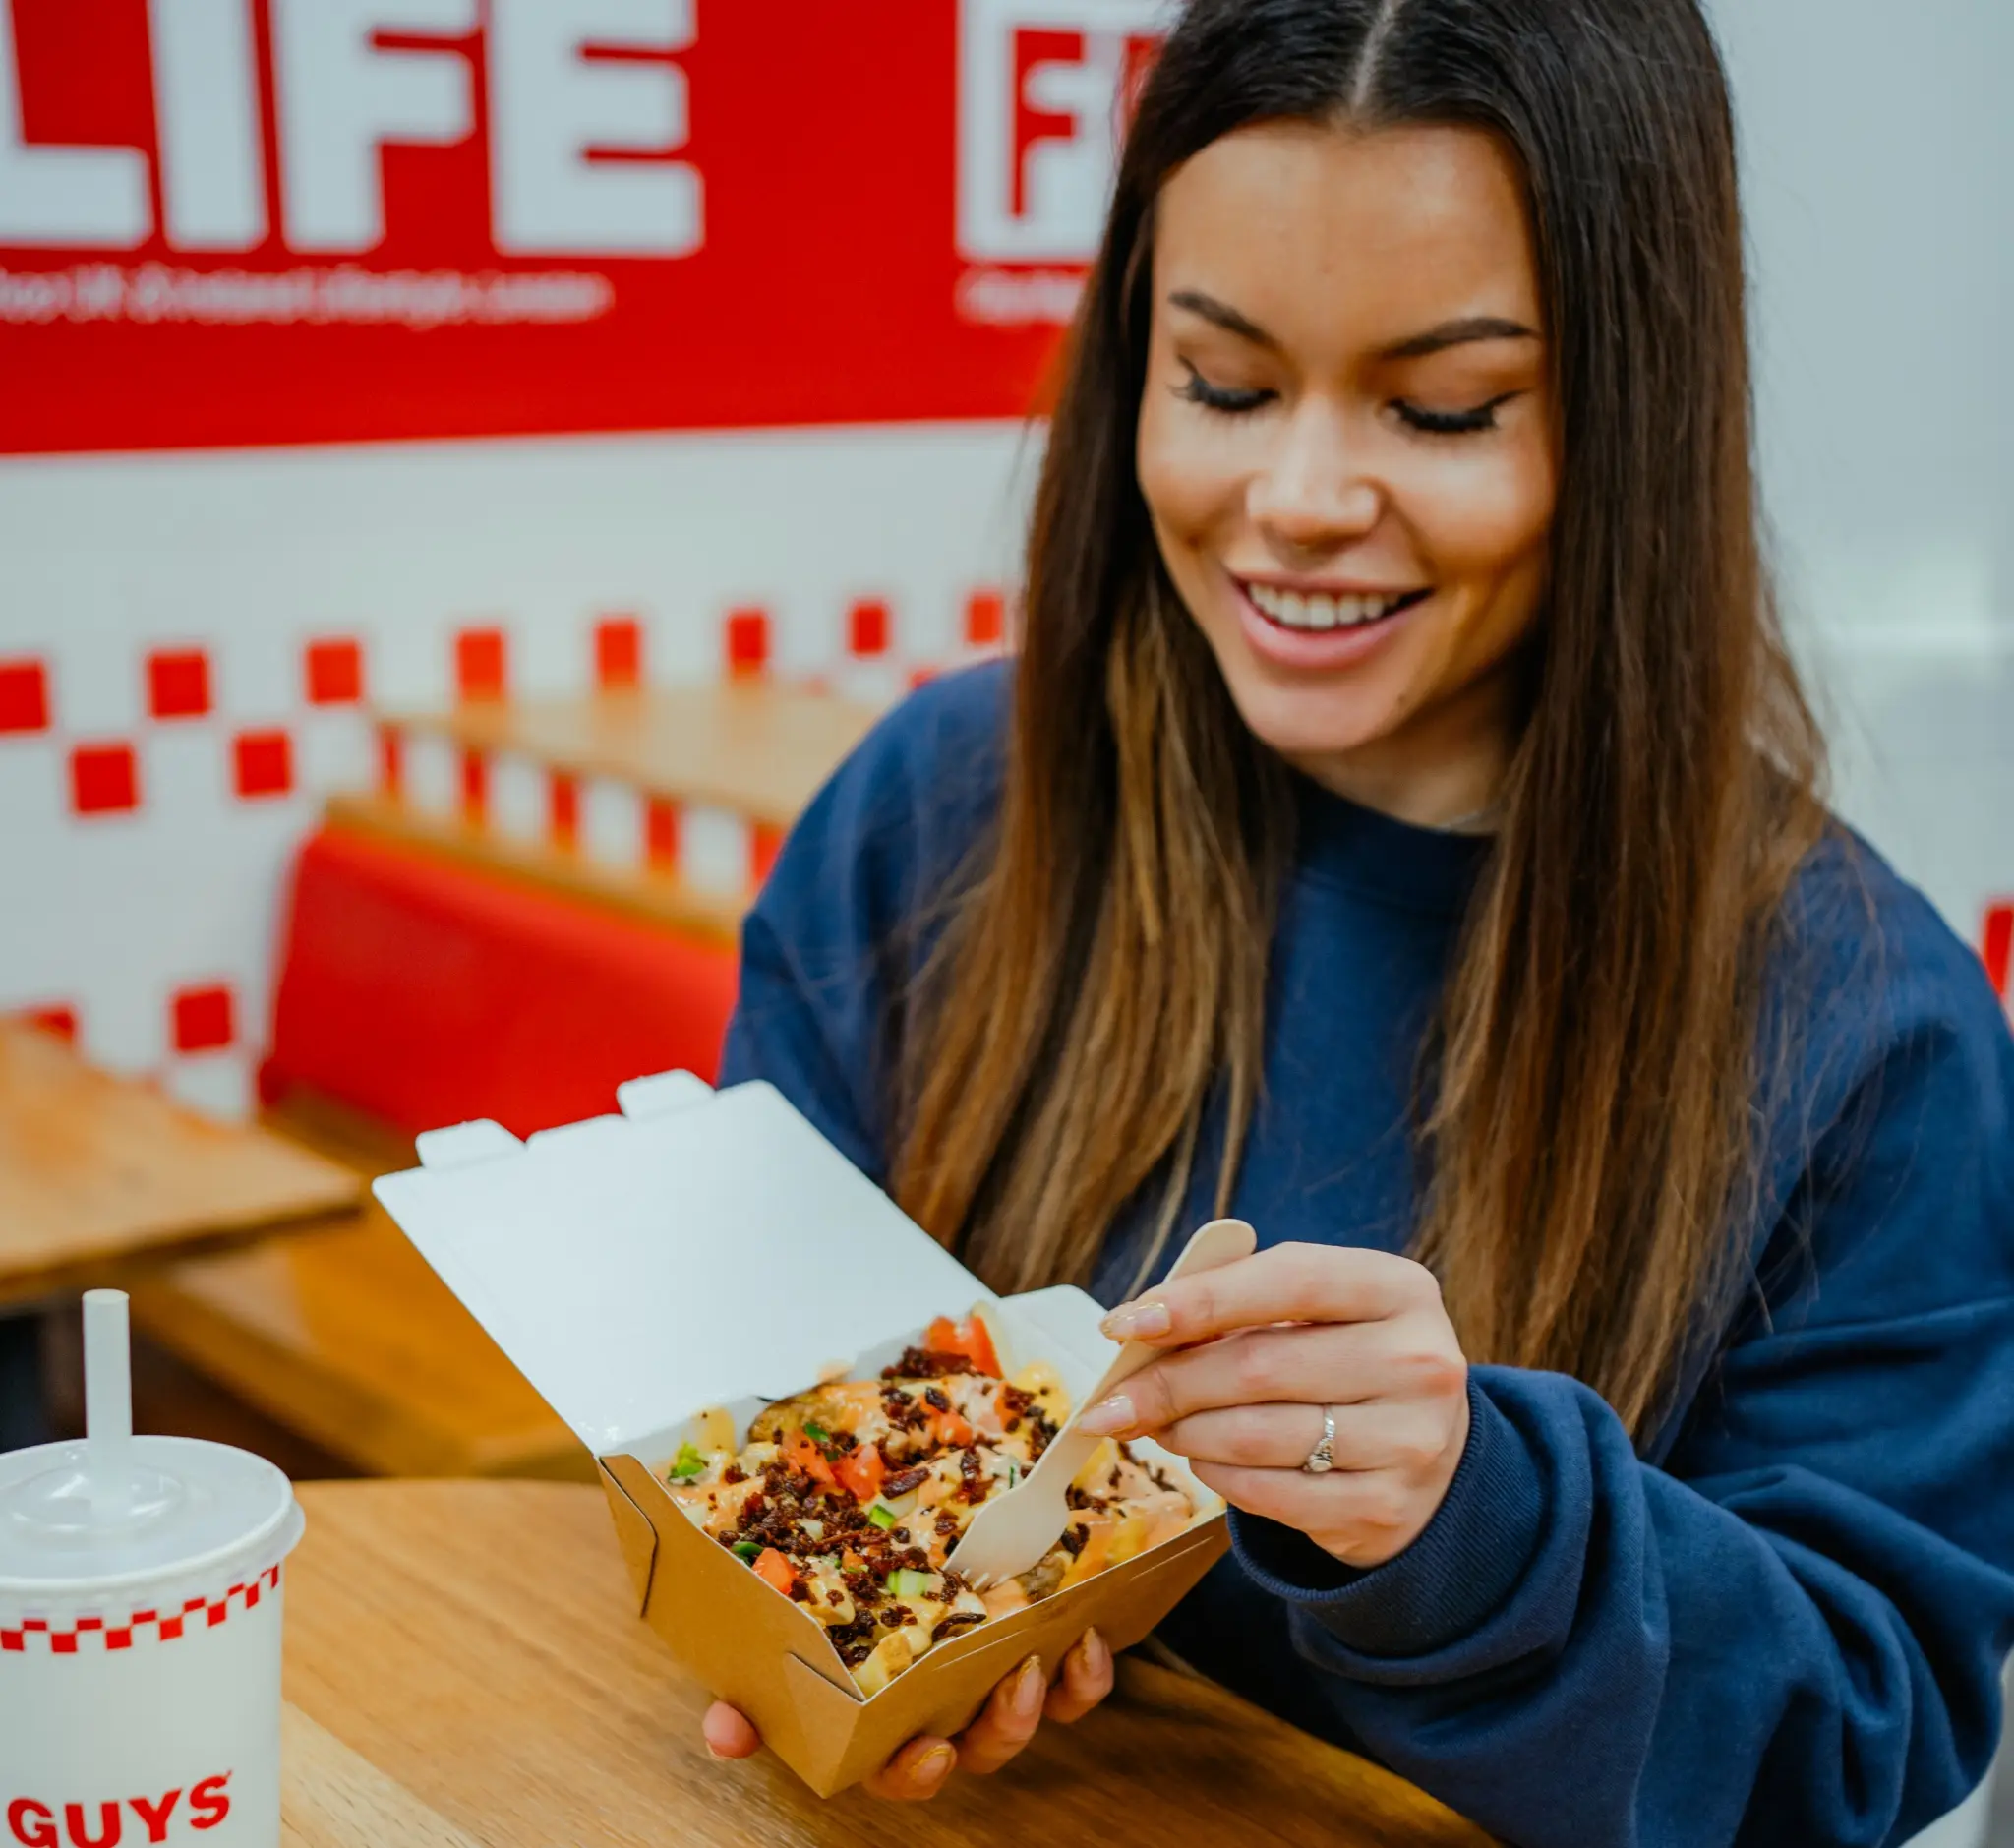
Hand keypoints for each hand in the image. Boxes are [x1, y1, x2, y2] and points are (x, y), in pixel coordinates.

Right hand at [701, 1627, 1113, 1799]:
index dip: (915, 1773)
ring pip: (1028, 1714)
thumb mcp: (779, 1643)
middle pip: (978, 1746)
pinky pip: (1076, 1680)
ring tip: (1047, 1652)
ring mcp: (992, 1675)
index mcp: (882, 1717)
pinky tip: (1086, 1631)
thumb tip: (721, 1730)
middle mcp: (943, 1708)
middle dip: (1000, 1728)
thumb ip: (748, 1690)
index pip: (895, 1769)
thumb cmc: (825, 1599)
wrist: (882, 1531)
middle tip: (1013, 1683)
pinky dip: (1087, 1670)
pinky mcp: (1038, 1640)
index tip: (930, 1753)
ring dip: (1045, 1698)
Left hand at [1082, 1243, 1469, 1567]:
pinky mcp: (1384, 1509)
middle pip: (1259, 1366)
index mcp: (1399, 1290)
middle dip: (1168, 1383)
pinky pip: (1269, 1495)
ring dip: (1185, 1432)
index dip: (1199, 1299)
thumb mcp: (1320, 1315)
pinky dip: (1218, 1476)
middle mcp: (1417, 1362)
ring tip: (1159, 1425)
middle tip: (1112, 1398)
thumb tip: (1138, 1328)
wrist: (1432, 1459)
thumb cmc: (1348, 1365)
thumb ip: (1241, 1304)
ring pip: (1256, 1436)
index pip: (1288, 1279)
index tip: (1124, 1324)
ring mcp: (1409, 1442)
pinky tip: (1203, 1460)